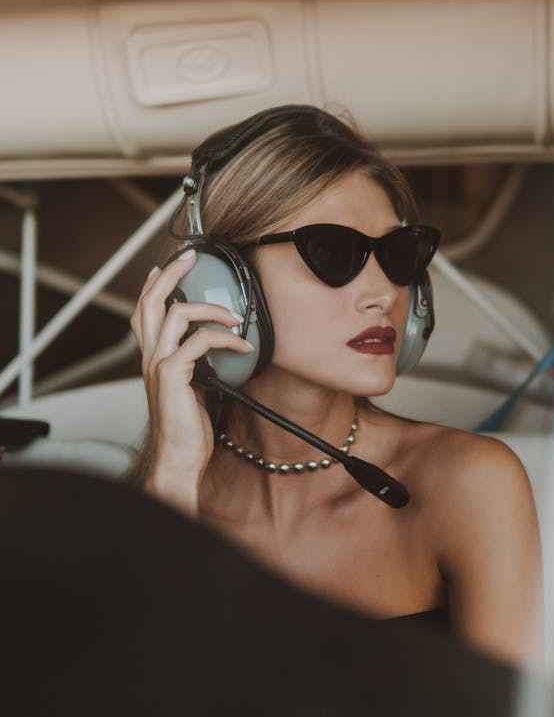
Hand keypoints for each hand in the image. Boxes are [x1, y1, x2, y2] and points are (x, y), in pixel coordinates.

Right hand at [130, 249, 253, 512]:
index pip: (145, 312)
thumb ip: (199, 365)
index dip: (154, 285)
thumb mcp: (195, 388)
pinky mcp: (172, 375)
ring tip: (236, 315)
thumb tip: (221, 346)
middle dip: (170, 274)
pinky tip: (244, 347)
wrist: (180, 459)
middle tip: (190, 257)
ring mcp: (158, 365)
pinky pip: (200, 342)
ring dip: (210, 307)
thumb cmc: (189, 430)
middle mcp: (150, 358)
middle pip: (150, 302)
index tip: (168, 265)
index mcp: (153, 359)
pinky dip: (226, 339)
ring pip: (175, 314)